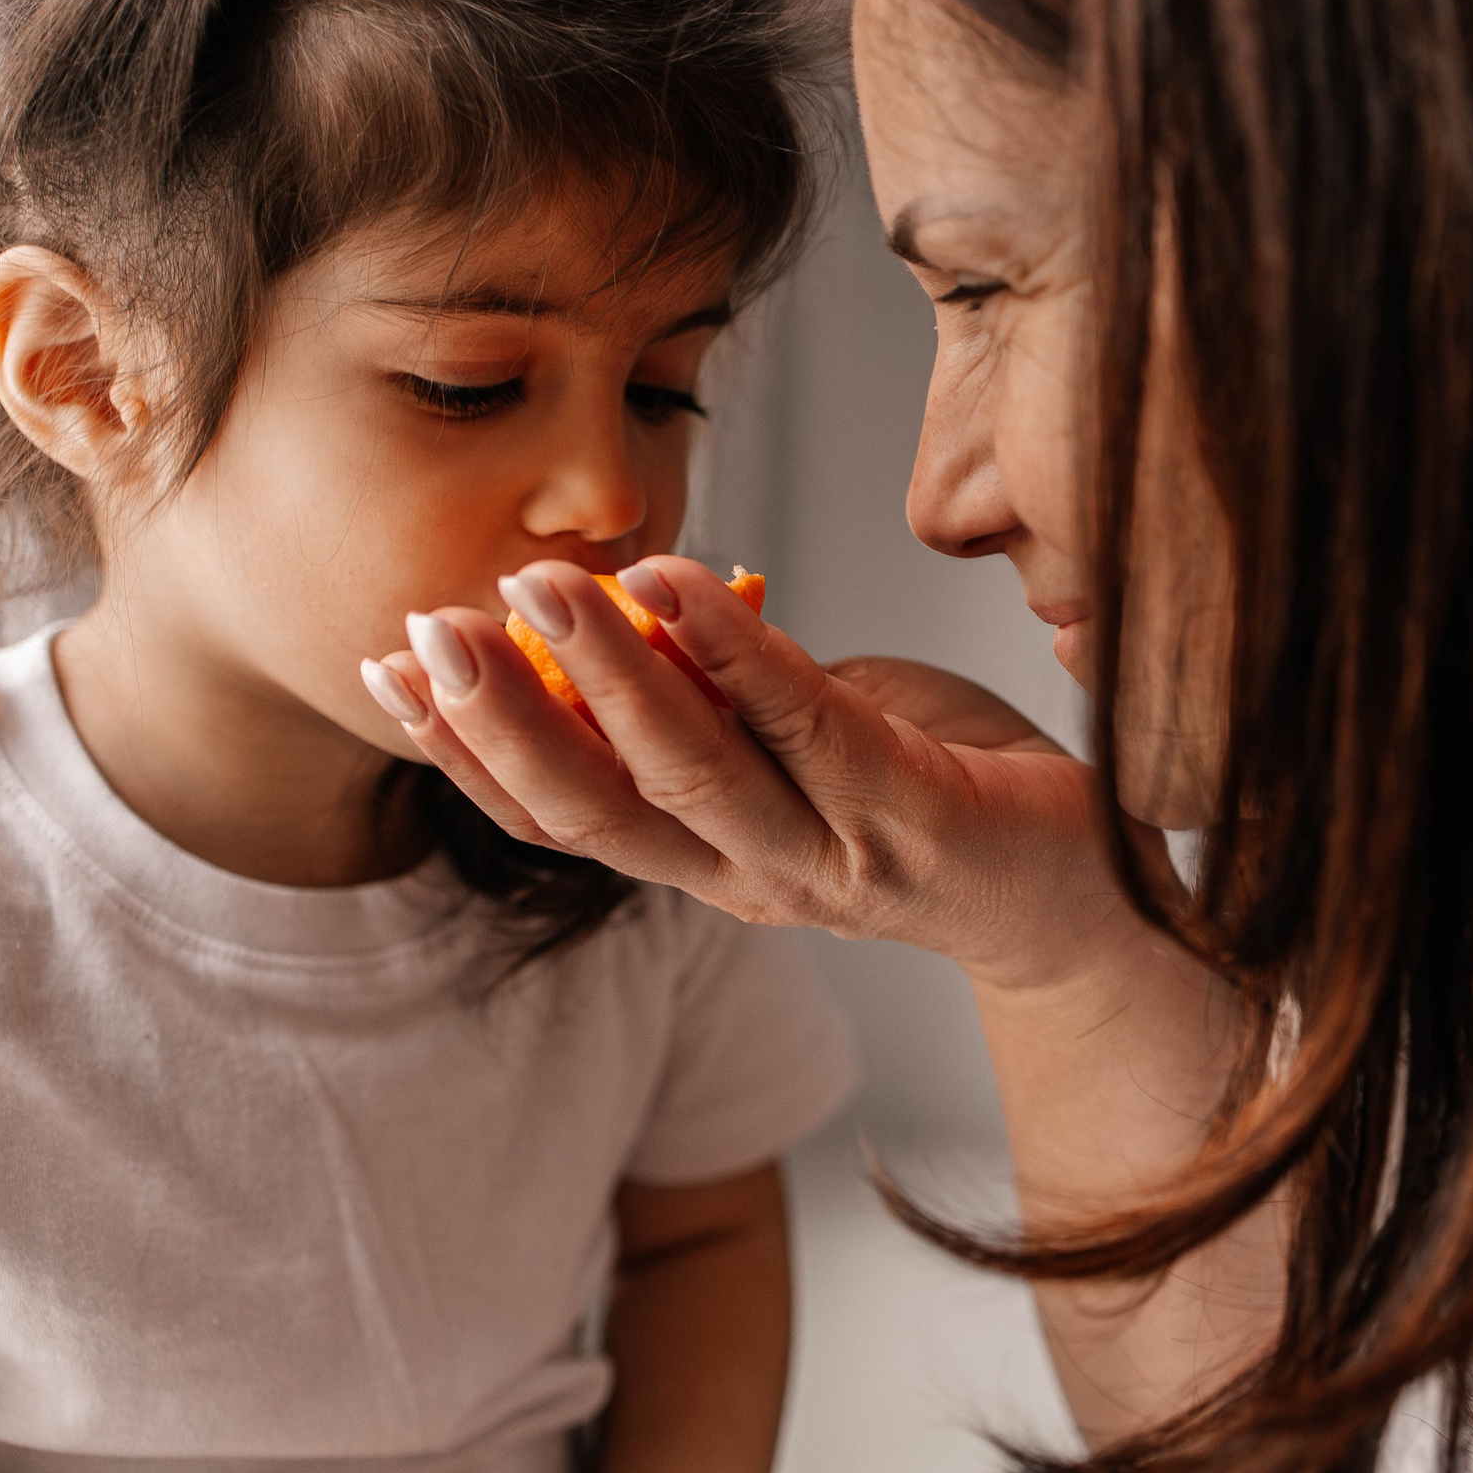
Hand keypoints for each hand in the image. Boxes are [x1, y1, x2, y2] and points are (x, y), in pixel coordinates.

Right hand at [376, 558, 1164, 988]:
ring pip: (688, 771)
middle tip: (427, 623)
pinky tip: (679, 581)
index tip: (381, 667)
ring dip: (602, 673)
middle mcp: (752, 881)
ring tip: (540, 583)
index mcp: (710, 861)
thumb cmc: (938, 786)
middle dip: (500, 715)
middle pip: (598, 808)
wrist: (1091, 892)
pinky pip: (806, 727)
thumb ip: (717, 696)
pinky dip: (735, 651)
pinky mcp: (911, 823)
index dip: (464, 749)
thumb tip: (624, 612)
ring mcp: (832, 861)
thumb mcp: (803, 735)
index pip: (560, 816)